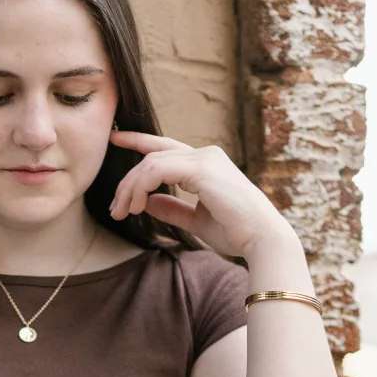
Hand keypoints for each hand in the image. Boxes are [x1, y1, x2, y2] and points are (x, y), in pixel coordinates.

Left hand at [108, 131, 298, 261]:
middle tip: (114, 210)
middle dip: (127, 184)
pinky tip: (138, 206)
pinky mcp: (202, 169)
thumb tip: (147, 202)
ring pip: (151, 163)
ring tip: (122, 213)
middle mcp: (205, 155)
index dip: (138, 140)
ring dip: (131, 189)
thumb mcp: (196, 220)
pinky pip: (158, 170)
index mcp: (206, 164)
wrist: (261, 239)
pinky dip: (142, 187)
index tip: (115, 138)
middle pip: (152, 158)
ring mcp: (204, 159)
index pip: (165, 147)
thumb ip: (172, 208)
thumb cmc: (235, 232)